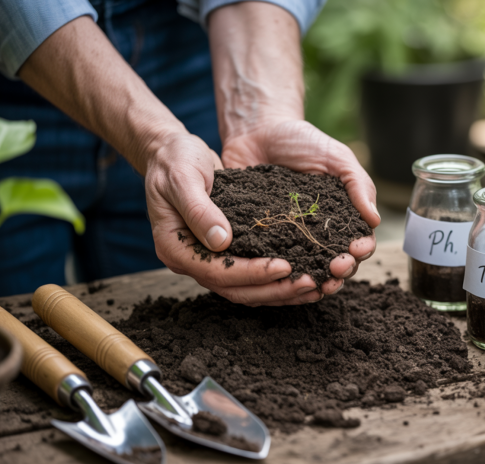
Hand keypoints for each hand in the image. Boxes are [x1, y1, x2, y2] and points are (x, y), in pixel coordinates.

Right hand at [145, 132, 327, 305]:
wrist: (171, 152)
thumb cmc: (174, 160)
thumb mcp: (182, 178)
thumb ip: (198, 209)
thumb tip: (221, 241)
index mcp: (175, 249)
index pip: (216, 272)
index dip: (252, 273)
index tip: (284, 266)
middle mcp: (191, 261)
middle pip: (235, 290)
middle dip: (274, 289)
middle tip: (309, 283)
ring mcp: (207, 259)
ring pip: (246, 289)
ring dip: (280, 291)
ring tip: (313, 286)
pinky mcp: (224, 252)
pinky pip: (251, 274)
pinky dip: (276, 279)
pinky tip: (304, 274)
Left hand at [221, 119, 380, 296]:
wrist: (256, 131)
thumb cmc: (301, 141)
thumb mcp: (336, 157)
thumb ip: (358, 185)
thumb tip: (374, 220)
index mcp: (341, 215)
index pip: (358, 241)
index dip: (361, 250)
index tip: (357, 248)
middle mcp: (318, 232)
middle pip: (336, 262)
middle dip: (341, 270)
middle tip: (336, 268)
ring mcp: (290, 238)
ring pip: (307, 269)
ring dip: (315, 280)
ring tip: (315, 283)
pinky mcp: (262, 239)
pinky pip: (272, 260)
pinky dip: (279, 273)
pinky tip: (282, 276)